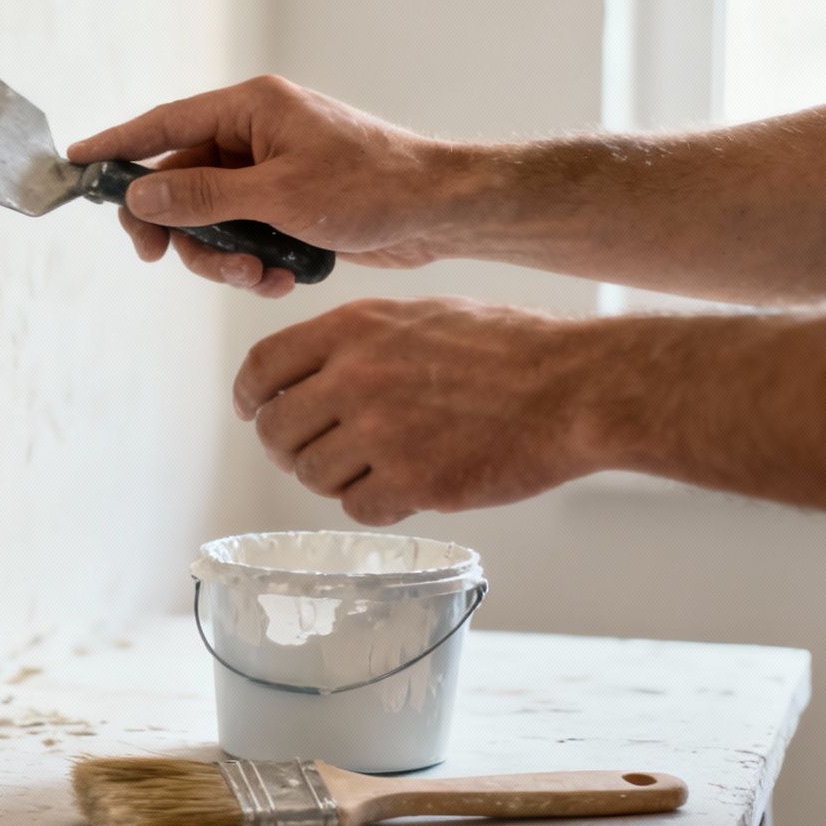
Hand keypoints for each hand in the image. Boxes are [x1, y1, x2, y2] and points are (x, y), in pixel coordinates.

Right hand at [66, 76, 475, 297]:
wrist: (440, 213)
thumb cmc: (372, 187)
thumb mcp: (277, 195)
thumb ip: (202, 196)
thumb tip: (140, 195)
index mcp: (251, 108)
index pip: (163, 124)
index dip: (116, 146)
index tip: (75, 164)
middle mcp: (256, 133)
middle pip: (180, 183)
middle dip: (182, 232)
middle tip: (167, 261)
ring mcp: (271, 170)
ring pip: (210, 220)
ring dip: (224, 257)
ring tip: (260, 277)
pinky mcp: (288, 204)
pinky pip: (244, 236)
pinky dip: (255, 263)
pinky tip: (285, 277)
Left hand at [232, 296, 600, 523]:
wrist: (575, 387)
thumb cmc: (509, 349)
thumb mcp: (419, 316)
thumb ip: (357, 342)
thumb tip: (308, 374)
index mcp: (353, 328)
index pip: (262, 366)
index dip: (251, 397)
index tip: (254, 413)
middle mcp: (356, 377)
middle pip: (276, 431)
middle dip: (290, 449)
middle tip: (317, 454)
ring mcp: (381, 432)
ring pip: (312, 476)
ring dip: (337, 480)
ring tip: (378, 468)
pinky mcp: (412, 481)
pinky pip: (357, 510)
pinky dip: (377, 506)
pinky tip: (407, 489)